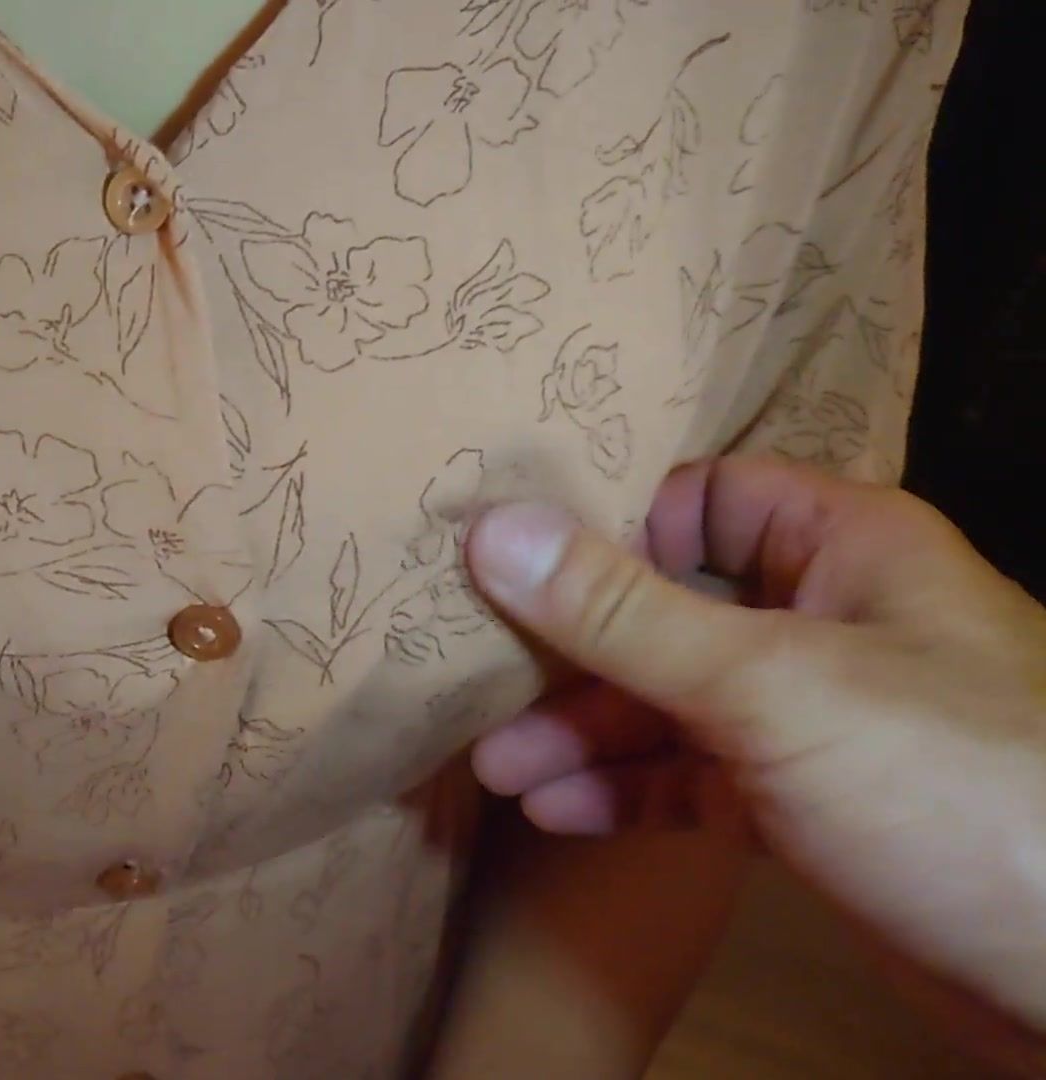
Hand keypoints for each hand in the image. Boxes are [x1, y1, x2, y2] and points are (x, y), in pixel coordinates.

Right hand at [460, 457, 1045, 1065]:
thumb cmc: (946, 787)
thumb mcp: (770, 686)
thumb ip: (624, 614)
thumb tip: (490, 527)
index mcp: (850, 548)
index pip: (707, 496)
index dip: (610, 524)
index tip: (504, 561)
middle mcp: (833, 619)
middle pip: (675, 606)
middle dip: (574, 650)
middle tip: (472, 682)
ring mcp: (824, 720)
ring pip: (679, 703)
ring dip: (587, 734)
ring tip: (493, 769)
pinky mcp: (814, 808)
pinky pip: (702, 781)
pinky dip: (633, 793)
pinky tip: (558, 812)